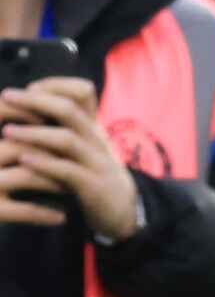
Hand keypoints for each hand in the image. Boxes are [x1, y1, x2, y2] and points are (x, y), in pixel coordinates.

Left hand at [0, 78, 139, 241]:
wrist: (121, 211)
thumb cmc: (91, 178)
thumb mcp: (83, 150)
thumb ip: (64, 131)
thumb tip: (33, 113)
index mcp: (93, 128)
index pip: (83, 93)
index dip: (56, 85)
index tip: (30, 87)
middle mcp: (96, 140)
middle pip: (70, 111)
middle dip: (36, 101)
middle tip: (6, 96)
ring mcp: (96, 162)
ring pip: (67, 139)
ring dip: (34, 133)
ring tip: (6, 131)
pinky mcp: (92, 186)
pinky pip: (68, 171)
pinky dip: (44, 164)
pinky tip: (23, 160)